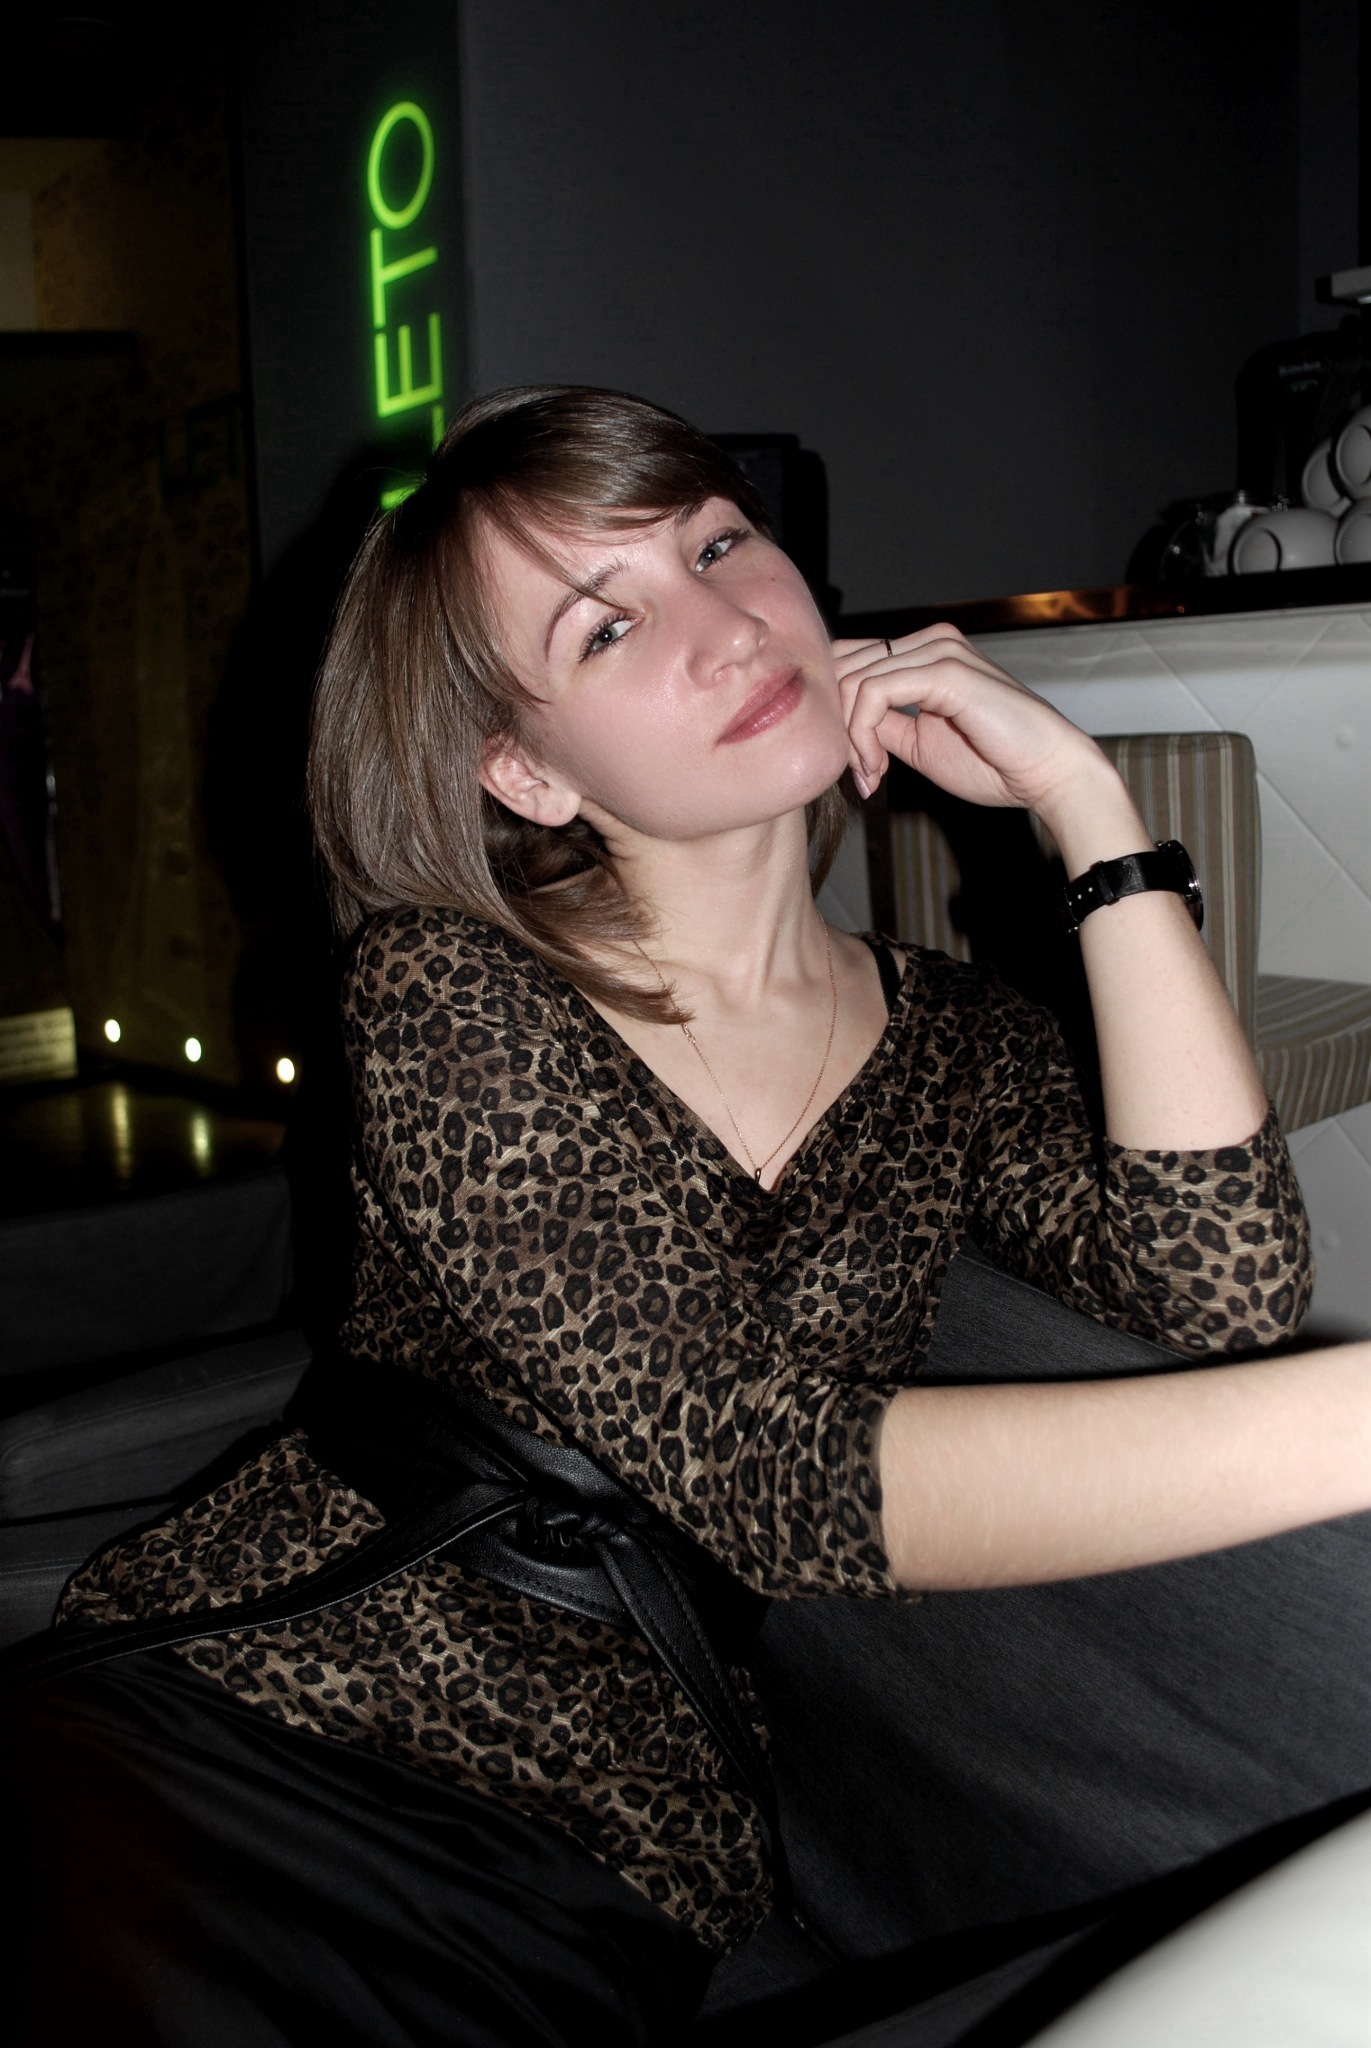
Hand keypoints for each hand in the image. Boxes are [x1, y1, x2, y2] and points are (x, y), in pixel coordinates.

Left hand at [831, 625, 1105, 815]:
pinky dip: (863, 736)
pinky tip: (878, 767)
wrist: (1048, 773)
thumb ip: (883, 724)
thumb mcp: (919, 742)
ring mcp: (939, 650)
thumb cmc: (995, 762)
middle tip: (860, 776)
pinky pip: (874, 694)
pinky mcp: (944, 671)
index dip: (837, 713)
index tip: (859, 767)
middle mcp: (931, 640)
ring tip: (872, 776)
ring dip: (851, 739)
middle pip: (845, 666)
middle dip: (839, 728)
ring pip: (853, 682)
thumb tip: (842, 725)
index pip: (852, 659)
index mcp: (926, 651)